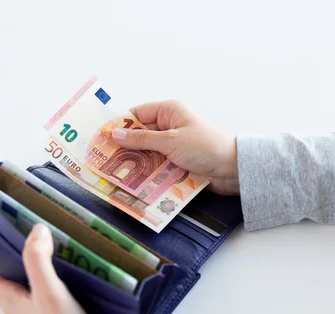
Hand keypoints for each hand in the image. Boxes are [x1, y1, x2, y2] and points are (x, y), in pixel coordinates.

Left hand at [0, 224, 97, 313]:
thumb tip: (36, 231)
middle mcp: (15, 310)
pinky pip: (35, 296)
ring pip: (17, 288)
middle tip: (1, 238)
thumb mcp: (49, 290)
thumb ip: (39, 260)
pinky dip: (37, 280)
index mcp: (9, 301)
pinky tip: (55, 277)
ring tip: (31, 251)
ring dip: (18, 269)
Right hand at [111, 100, 238, 194]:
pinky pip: (157, 164)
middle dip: (125, 147)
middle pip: (140, 135)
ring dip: (136, 162)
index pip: (137, 114)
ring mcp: (173, 145)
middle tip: (105, 159)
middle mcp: (170, 125)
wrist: (232, 170)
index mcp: (169, 111)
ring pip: (147, 152)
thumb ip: (141, 139)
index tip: (102, 137)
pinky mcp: (177, 161)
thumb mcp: (170, 141)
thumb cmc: (205, 147)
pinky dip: (147, 171)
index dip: (120, 125)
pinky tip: (134, 180)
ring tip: (115, 172)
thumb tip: (115, 134)